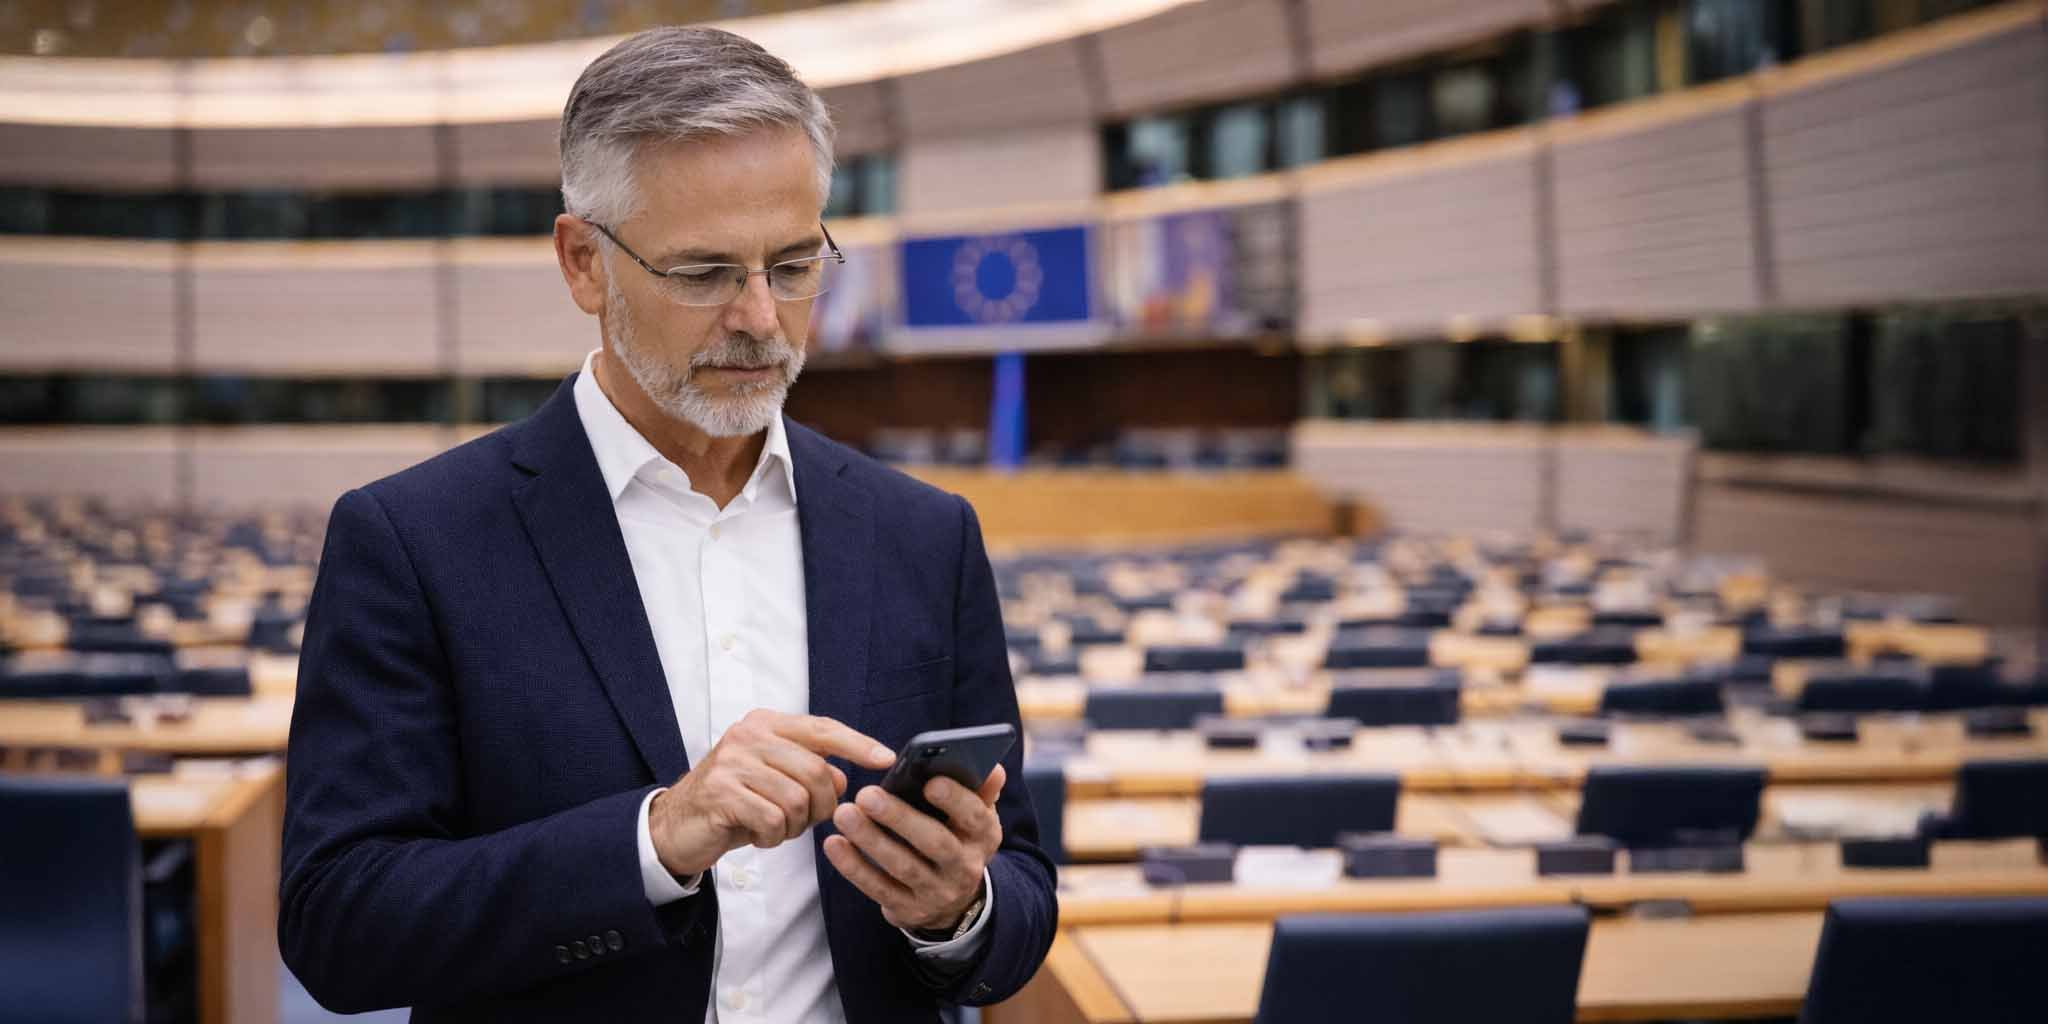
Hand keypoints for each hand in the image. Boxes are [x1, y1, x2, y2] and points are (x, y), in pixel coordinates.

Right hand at [649, 710, 896, 877]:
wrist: (677, 826)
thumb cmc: (735, 802)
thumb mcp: (775, 780)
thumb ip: (809, 772)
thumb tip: (841, 778)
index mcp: (767, 724)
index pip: (823, 728)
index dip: (858, 744)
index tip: (886, 759)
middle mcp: (749, 734)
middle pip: (816, 771)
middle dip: (822, 806)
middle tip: (804, 821)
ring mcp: (733, 761)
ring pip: (797, 799)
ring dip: (794, 826)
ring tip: (775, 827)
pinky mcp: (721, 792)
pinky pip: (773, 820)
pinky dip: (773, 837)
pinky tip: (758, 835)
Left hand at [822, 763, 1005, 933]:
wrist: (954, 901)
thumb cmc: (956, 838)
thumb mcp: (975, 817)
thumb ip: (979, 789)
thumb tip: (990, 766)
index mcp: (984, 836)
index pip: (975, 816)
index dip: (955, 799)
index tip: (930, 781)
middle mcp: (965, 867)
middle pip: (935, 842)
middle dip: (900, 818)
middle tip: (867, 794)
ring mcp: (937, 893)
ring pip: (902, 866)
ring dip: (871, 840)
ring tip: (844, 814)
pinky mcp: (909, 910)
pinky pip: (878, 888)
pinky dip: (854, 867)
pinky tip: (834, 844)